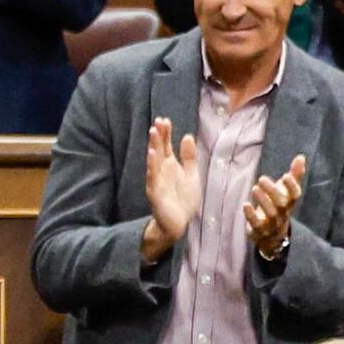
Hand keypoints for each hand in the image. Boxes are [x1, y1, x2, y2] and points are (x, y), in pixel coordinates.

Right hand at [138, 114, 202, 252]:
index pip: (166, 146)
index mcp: (170, 165)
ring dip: (153, 146)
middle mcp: (161, 171)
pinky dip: (152, 166)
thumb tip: (187, 136)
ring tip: (153, 132)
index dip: (166, 133)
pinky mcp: (156, 192)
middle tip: (158, 121)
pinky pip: (153, 178)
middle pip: (159, 149)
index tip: (165, 120)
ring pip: (154, 161)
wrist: (179, 223)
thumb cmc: (183, 199)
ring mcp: (157, 181)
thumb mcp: (191, 175)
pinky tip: (152, 155)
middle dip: (158, 136)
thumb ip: (189, 157)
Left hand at [244, 151, 308, 263]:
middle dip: (272, 191)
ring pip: (270, 213)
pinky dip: (251, 215)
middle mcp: (282, 212)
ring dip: (263, 201)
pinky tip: (246, 204)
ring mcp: (271, 223)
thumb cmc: (279, 207)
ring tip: (254, 188)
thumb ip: (294, 175)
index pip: (295, 195)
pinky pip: (256, 224)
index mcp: (290, 202)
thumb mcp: (287, 192)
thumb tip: (301, 157)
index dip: (292, 186)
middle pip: (281, 203)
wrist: (273, 235)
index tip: (286, 176)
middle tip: (262, 178)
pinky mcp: (259, 230)